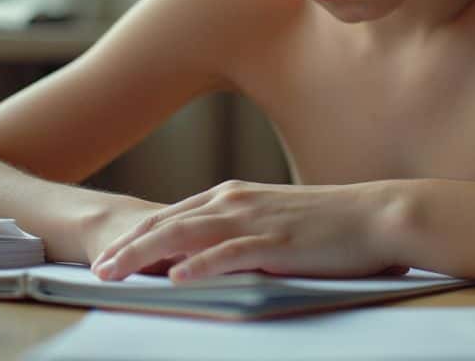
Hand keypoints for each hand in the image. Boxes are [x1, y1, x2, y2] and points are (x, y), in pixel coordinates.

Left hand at [89, 180, 408, 282]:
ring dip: (146, 254)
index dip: (137, 234)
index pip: (173, 214)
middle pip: (168, 223)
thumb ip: (240, 231)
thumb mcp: (274, 220)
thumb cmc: (331, 223)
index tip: (109, 253)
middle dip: (129, 246)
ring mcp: (255, 221)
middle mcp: (237, 202)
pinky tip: (176, 278)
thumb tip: (211, 252)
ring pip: (187, 235)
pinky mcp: (276, 243)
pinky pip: (229, 254)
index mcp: (235, 196)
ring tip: (117, 271)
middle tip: (97, 267)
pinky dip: (199, 265)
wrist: (377, 215)